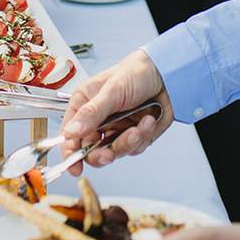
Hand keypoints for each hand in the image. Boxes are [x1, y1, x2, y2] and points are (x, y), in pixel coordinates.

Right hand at [61, 50, 173, 174]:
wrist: (169, 73)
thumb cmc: (136, 72)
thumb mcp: (112, 91)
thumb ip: (91, 113)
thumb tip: (70, 133)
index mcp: (84, 106)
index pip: (70, 135)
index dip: (70, 153)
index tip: (75, 167)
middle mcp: (97, 120)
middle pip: (90, 151)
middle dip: (102, 154)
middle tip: (109, 154)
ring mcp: (116, 129)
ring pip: (114, 152)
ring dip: (128, 142)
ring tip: (139, 126)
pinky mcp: (134, 135)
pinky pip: (134, 148)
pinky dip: (143, 137)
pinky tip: (149, 120)